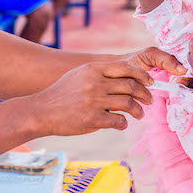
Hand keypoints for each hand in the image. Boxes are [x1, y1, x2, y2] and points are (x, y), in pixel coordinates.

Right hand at [31, 49, 185, 135]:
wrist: (42, 111)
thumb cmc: (62, 93)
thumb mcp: (80, 75)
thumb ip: (101, 74)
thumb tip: (127, 78)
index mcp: (93, 69)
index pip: (126, 68)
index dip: (142, 75)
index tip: (149, 82)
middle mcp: (95, 83)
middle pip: (131, 86)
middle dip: (145, 95)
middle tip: (149, 101)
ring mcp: (94, 101)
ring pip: (128, 104)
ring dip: (138, 111)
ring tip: (139, 114)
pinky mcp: (93, 119)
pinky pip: (118, 121)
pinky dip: (123, 124)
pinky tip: (122, 124)